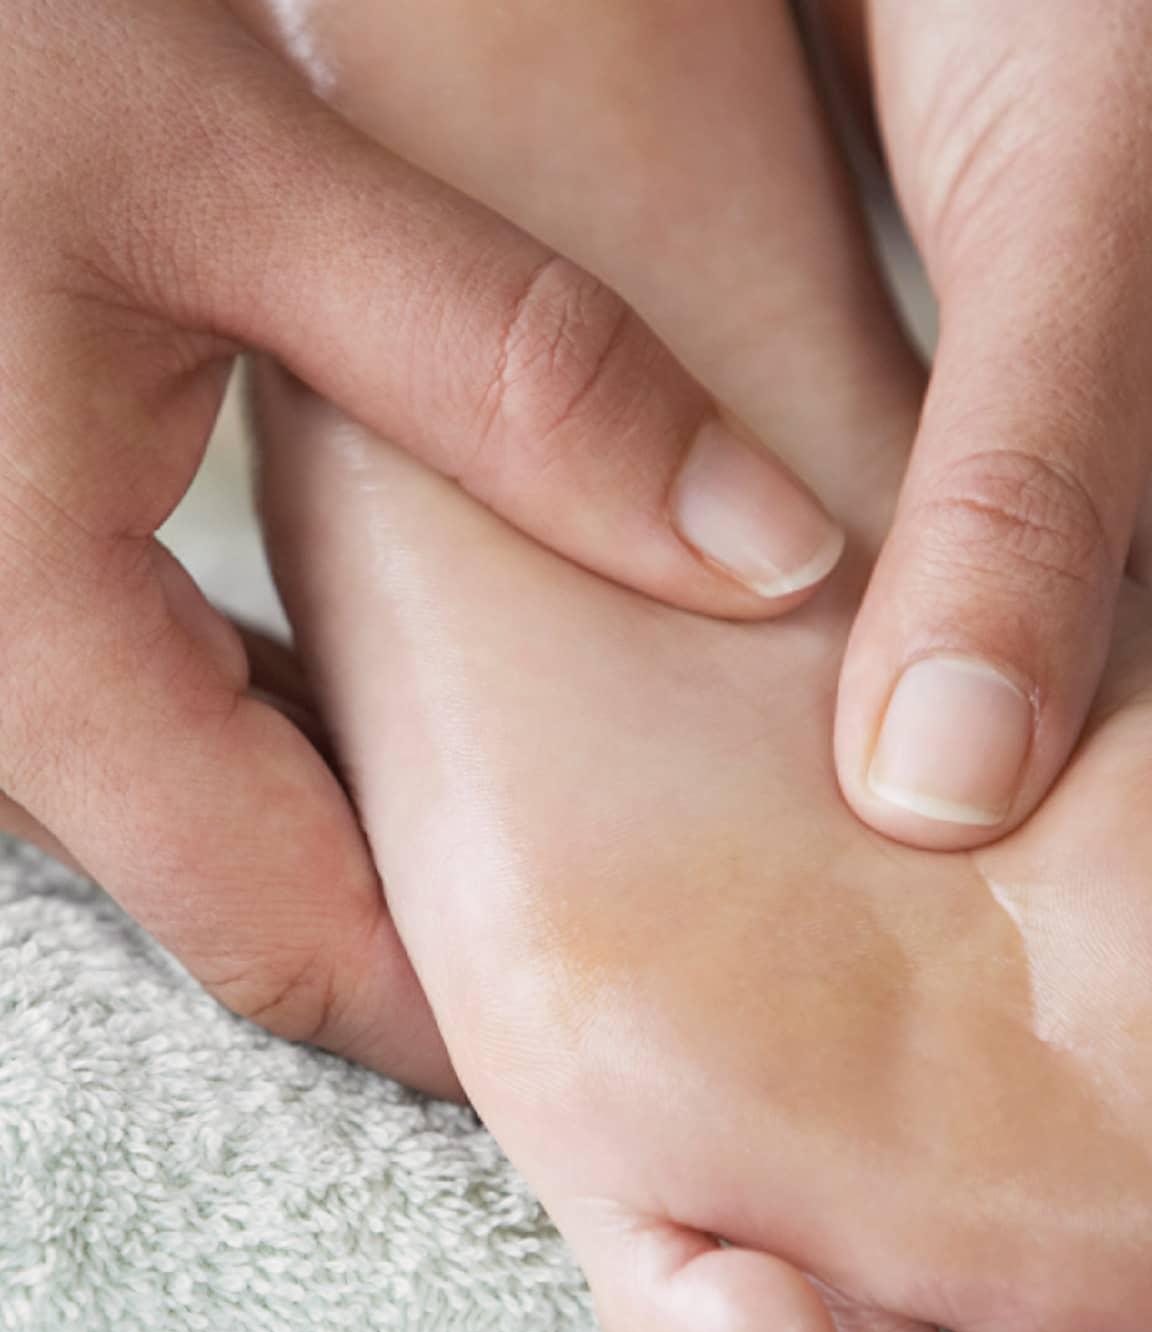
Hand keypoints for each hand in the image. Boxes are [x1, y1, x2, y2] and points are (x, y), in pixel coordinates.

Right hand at [0, 0, 839, 1090]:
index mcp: (28, 642)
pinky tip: (418, 667)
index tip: (633, 1032)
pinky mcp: (9, 579)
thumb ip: (511, 370)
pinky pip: (168, 710)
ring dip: (380, 818)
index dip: (466, 1019)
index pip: (286, 941)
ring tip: (568, 791)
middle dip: (444, 926)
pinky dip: (299, 721)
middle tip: (638, 904)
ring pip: (212, 810)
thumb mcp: (238, 170)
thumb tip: (767, 552)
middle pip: (255, 895)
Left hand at [822, 0, 1151, 956]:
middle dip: (1128, 891)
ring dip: (1024, 783)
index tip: (1126, 1079)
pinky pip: (1044, 623)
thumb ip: (1025, 511)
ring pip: (1144, 716)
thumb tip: (943, 784)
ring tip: (880, 908)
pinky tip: (851, 744)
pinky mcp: (1093, 468)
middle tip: (961, 1014)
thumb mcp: (1095, 239)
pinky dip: (965, 679)